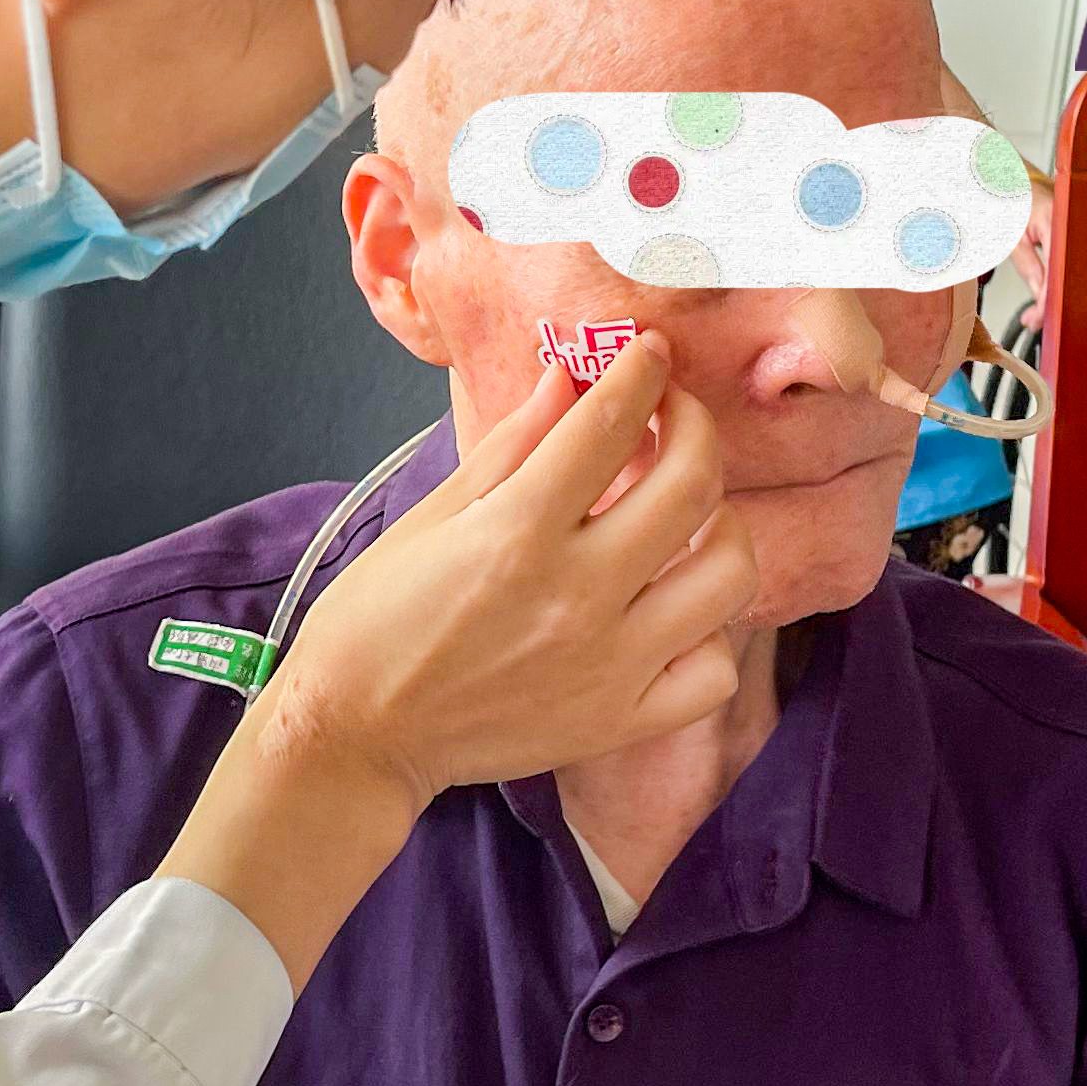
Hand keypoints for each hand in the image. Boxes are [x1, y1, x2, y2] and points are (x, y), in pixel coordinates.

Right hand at [264, 336, 756, 811]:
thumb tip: (568, 378)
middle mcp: (576, 595)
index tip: (650, 353)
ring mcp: (609, 664)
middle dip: (694, 426)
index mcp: (516, 532)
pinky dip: (710, 633)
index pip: (610, 423)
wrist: (358, 733)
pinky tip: (675, 610)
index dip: (641, 370)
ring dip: (720, 524)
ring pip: (728, 574)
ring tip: (685, 515)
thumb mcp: (434, 515)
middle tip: (673, 417)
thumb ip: (513, 444)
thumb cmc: (379, 619)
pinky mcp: (621, 720)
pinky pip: (714, 669)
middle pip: (691, 485)